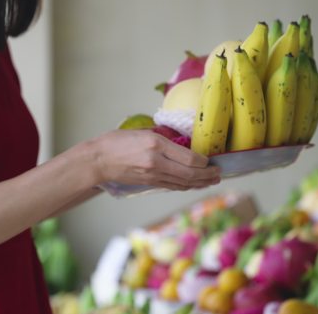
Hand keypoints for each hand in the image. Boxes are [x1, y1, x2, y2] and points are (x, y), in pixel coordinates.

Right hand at [90, 129, 220, 190]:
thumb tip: (183, 145)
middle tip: (219, 173)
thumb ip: (162, 139)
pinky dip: (186, 186)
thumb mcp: (141, 132)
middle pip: (189, 173)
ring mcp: (153, 175)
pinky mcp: (149, 183)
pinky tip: (194, 185)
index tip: (210, 160)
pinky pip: (173, 186)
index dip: (203, 162)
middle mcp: (156, 162)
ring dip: (200, 183)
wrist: (98, 160)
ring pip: (183, 182)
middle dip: (207, 175)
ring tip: (212, 181)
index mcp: (155, 145)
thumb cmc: (117, 142)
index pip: (188, 157)